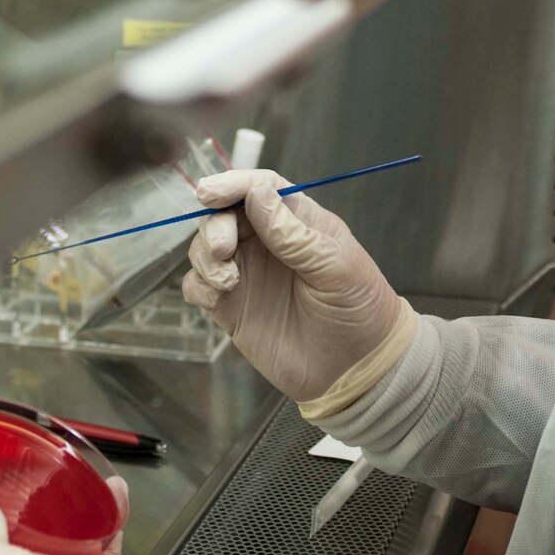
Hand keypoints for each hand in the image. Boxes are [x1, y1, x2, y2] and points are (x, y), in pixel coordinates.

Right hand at [182, 169, 411, 405]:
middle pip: (224, 215)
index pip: (259, 188)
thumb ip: (293, 234)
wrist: (355, 370)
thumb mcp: (334, 267)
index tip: (210, 193)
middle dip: (214, 225)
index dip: (233, 184)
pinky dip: (197, 286)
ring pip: (206, 247)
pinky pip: (198, 285)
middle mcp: (268, 243)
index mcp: (299, 222)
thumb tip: (256, 192)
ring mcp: (248, 274)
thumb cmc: (358, 310)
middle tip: (223, 249)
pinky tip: (216, 298)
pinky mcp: (232, 307)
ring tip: (227, 283)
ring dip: (204, 257)